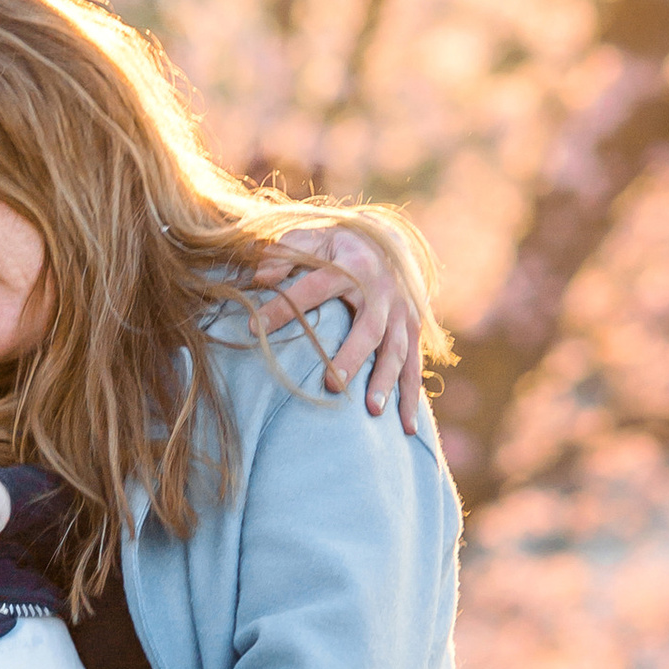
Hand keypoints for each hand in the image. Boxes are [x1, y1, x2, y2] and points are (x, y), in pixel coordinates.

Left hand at [251, 225, 423, 429]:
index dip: (284, 308)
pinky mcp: (412, 331)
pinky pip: (414, 367)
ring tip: (371, 411)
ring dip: (386, 381)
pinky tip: (406, 429)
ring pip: (397, 350)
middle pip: (369, 327)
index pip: (313, 288)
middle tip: (330, 385)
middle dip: (352, 357)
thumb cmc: (335, 247)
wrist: (386, 242)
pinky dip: (411, 398)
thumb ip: (284, 253)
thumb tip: (260, 277)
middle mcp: (381, 290)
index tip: (254, 329)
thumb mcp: (310, 238)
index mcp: (350, 265)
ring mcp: (401, 313)